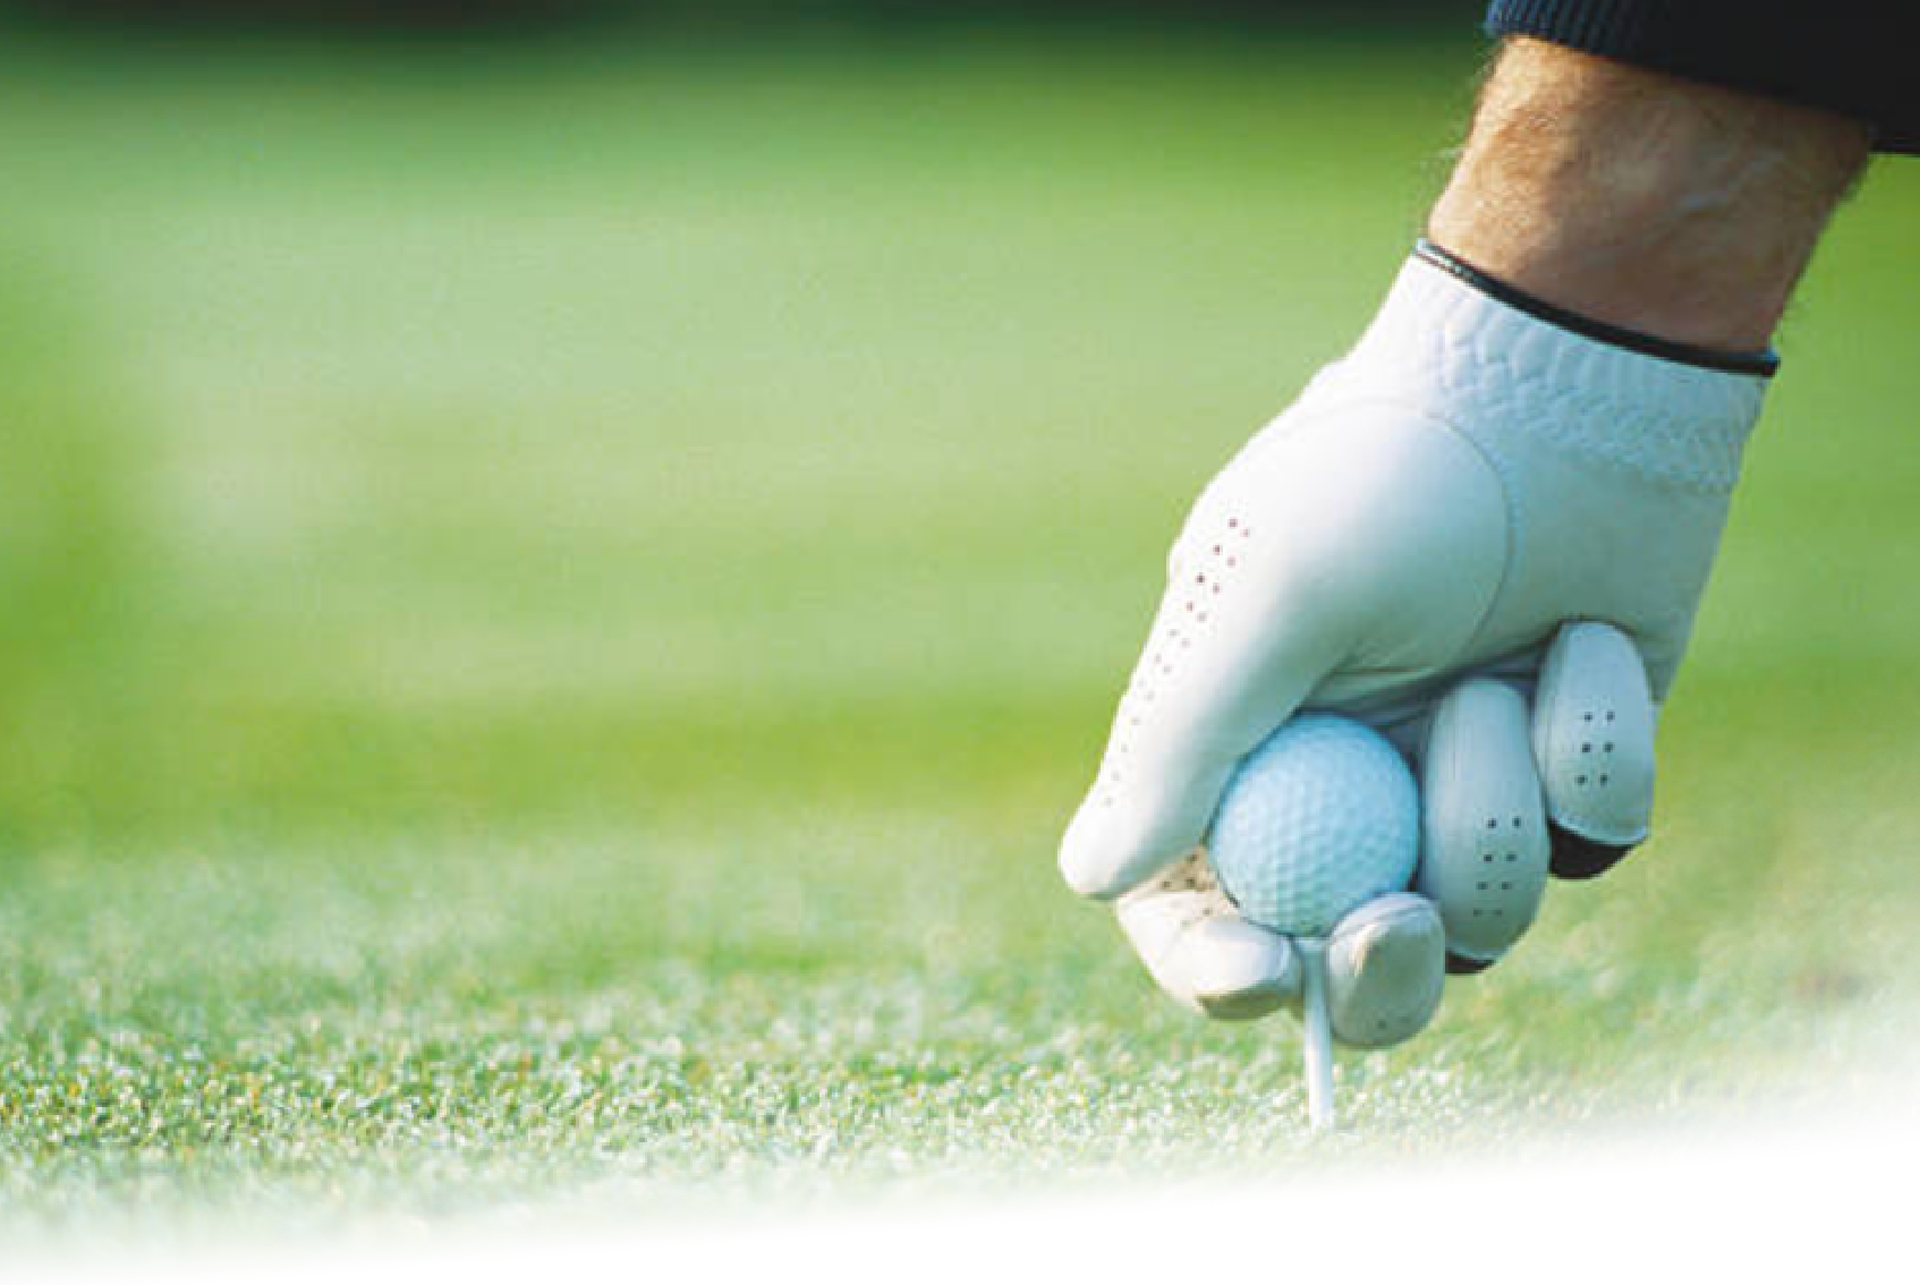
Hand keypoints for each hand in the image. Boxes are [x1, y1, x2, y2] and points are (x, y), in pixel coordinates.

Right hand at [1059, 245, 1770, 1030]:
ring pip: (1486, 911)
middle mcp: (1342, 780)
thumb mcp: (1267, 595)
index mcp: (1236, 744)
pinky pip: (1591, 837)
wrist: (1567, 377)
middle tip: (1405, 922)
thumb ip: (1179, 740)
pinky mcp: (1565, 764)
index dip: (1211, 963)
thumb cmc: (1391, 471)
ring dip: (1495, 806)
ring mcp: (1456, 779)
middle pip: (1343, 956)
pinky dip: (1589, 750)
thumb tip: (1090, 878)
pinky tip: (1583, 646)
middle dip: (1377, 966)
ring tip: (1499, 677)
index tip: (1263, 973)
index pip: (1192, 900)